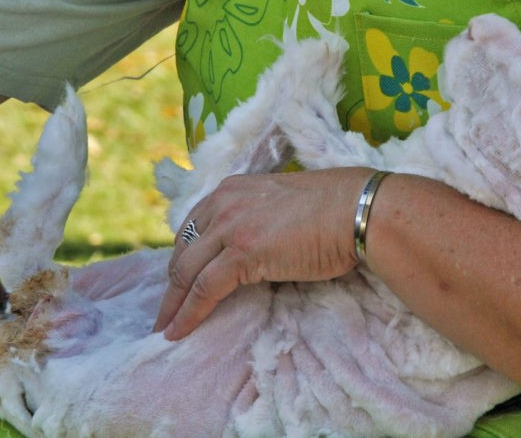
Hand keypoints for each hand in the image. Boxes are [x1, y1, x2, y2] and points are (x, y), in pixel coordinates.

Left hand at [153, 167, 374, 339]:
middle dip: (170, 286)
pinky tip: (179, 331)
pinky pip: (204, 289)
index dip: (181, 260)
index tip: (175, 284)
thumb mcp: (278, 205)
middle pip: (183, 251)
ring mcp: (231, 226)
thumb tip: (246, 254)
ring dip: (172, 305)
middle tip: (164, 313)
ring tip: (165, 328)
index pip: (192, 229)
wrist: (356, 209)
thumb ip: (254, 220)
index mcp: (230, 189)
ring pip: (186, 272)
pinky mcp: (242, 252)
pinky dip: (188, 314)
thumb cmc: (331, 210)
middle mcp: (223, 203)